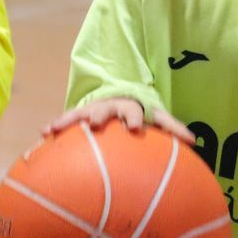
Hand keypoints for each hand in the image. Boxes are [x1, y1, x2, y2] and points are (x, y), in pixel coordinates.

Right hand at [41, 97, 194, 144]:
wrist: (118, 97)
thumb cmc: (139, 112)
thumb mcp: (156, 117)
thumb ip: (172, 127)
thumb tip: (193, 141)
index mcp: (127, 107)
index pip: (131, 111)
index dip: (133, 117)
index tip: (134, 127)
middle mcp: (107, 106)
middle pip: (101, 109)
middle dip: (97, 115)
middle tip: (95, 124)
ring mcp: (90, 110)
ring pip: (77, 114)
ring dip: (67, 120)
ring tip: (54, 128)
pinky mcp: (78, 116)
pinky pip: (66, 121)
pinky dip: (55, 125)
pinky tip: (43, 134)